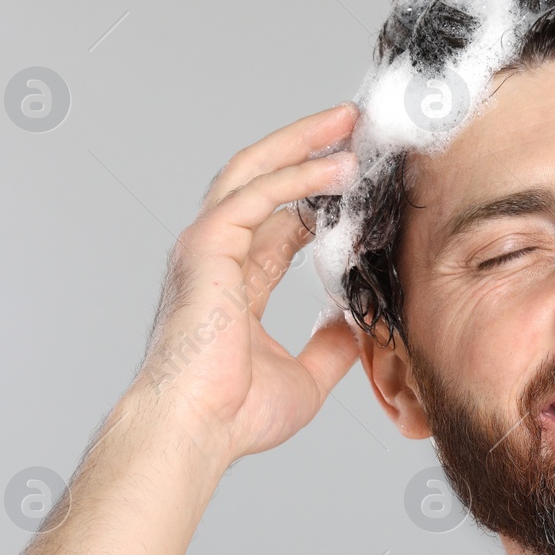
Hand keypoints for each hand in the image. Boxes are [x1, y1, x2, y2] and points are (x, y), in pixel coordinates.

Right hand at [127, 103, 363, 463]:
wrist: (194, 429)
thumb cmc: (234, 414)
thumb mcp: (307, 378)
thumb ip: (331, 348)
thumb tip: (358, 328)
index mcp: (234, 286)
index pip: (279, 225)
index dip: (318, 199)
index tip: (359, 181)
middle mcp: (217, 257)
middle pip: (263, 182)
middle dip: (307, 148)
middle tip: (353, 126)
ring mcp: (207, 247)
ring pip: (256, 172)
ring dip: (304, 144)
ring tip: (349, 124)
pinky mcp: (208, 244)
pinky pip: (259, 194)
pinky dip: (300, 175)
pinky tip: (339, 168)